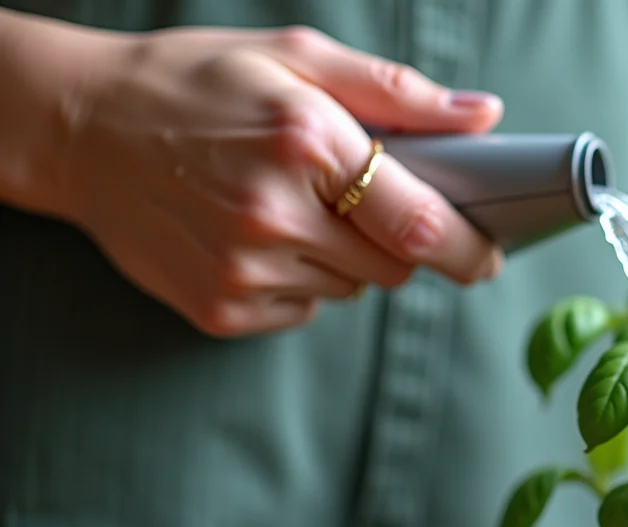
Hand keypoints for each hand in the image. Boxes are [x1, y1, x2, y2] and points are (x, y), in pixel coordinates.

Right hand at [64, 25, 504, 336]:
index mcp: (304, 144)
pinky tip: (257, 236)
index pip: (422, 224)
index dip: (469, 247)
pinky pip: (305, 310)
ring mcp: (243, 271)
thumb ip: (396, 92)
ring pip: (352, 289)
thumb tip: (482, 118)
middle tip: (360, 201)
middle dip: (399, 239)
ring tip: (291, 206)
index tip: (488, 253)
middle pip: (396, 265)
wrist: (79, 129)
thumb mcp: (294, 57)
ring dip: (346, 257)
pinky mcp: (220, 310)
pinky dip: (302, 281)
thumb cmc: (193, 84)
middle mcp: (274, 216)